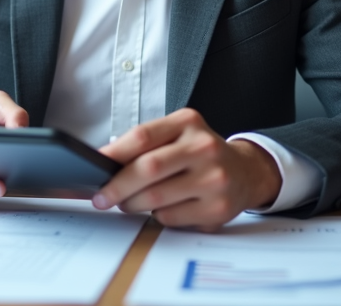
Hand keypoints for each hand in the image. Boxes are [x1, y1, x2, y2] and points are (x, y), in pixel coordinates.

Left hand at [92, 109, 281, 231]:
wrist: (246, 172)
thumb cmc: (200, 152)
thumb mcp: (178, 133)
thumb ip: (145, 143)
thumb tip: (104, 162)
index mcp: (188, 122)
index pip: (143, 135)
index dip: (113, 153)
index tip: (94, 166)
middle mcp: (204, 147)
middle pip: (148, 168)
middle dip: (117, 186)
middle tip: (103, 197)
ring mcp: (214, 179)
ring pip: (157, 198)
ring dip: (134, 204)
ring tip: (128, 202)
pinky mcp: (218, 208)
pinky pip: (171, 218)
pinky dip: (158, 216)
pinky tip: (163, 208)